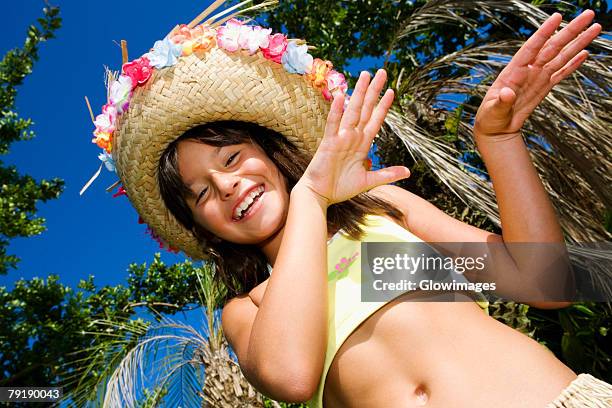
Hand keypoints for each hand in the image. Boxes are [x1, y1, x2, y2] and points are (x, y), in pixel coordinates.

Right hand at [297, 69, 409, 205]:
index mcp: (361, 144)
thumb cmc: (340, 188)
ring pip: (352, 111)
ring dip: (359, 93)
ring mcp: (340, 138)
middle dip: (374, 91)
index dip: (383, 106)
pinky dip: (337, 110)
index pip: (375, 120)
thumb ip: (387, 174)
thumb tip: (408, 171)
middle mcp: (352, 137)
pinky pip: (333, 124)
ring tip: (365, 75)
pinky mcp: (328, 143)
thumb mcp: (369, 182)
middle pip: (365, 109)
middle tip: (381, 72)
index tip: (392, 92)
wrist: (320, 195)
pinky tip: (341, 96)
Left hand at [474, 10, 600, 139]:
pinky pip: (561, 73)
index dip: (544, 32)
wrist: (497, 129)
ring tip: (595, 28)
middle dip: (570, 31)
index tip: (557, 17)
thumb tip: (507, 94)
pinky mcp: (544, 88)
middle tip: (588, 15)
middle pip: (552, 46)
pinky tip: (584, 53)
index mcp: (513, 72)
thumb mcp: (492, 111)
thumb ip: (501, 102)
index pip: (531, 47)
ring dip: (577, 42)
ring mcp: (537, 78)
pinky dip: (573, 64)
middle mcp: (528, 70)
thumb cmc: (490, 118)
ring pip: (561, 56)